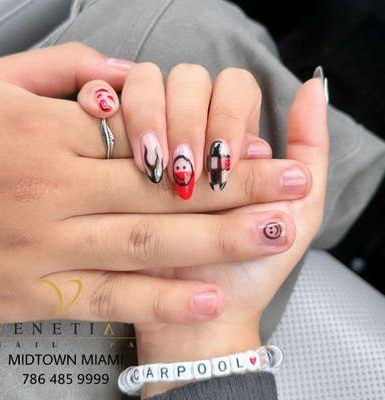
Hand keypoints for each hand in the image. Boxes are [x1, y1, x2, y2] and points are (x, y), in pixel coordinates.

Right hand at [0, 46, 308, 323]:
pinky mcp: (36, 292)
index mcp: (46, 134)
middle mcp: (53, 191)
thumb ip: (65, 72)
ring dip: (218, 239)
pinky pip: (110, 298)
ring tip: (272, 232)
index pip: (148, 137)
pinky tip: (208, 296)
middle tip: (291, 188)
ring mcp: (46, 246)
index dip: (208, 145)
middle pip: (164, 189)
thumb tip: (126, 79)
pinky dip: (162, 299)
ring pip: (148, 242)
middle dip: (237, 187)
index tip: (255, 151)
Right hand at [133, 76, 328, 397]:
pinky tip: (134, 160)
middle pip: (187, 79)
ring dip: (150, 120)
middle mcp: (195, 130)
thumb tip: (314, 88)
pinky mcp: (117, 159)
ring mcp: (155, 141)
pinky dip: (118, 125)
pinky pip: (109, 116)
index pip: (233, 85)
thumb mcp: (297, 214)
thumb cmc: (250, 268)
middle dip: (187, 120)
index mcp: (236, 135)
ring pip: (146, 87)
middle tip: (189, 176)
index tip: (224, 165)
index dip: (228, 113)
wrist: (198, 314)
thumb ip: (311, 153)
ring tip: (158, 173)